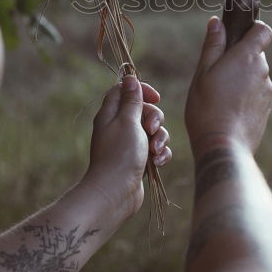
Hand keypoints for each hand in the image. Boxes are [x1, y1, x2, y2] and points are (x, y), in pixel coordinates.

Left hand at [82, 78, 171, 220]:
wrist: (115, 192)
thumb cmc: (120, 154)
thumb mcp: (128, 121)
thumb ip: (132, 100)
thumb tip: (130, 78)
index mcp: (111, 114)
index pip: (125, 91)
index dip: (142, 91)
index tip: (155, 97)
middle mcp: (119, 127)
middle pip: (144, 110)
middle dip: (155, 118)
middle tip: (151, 129)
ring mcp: (129, 144)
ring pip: (153, 131)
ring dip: (160, 139)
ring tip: (155, 151)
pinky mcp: (139, 159)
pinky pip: (155, 149)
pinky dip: (160, 153)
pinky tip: (158, 162)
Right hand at [185, 16, 271, 153]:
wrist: (223, 146)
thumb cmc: (207, 107)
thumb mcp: (203, 73)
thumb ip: (213, 45)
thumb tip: (217, 22)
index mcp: (247, 57)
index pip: (263, 30)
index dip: (253, 28)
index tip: (237, 35)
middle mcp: (263, 72)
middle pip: (255, 55)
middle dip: (239, 58)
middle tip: (217, 73)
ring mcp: (267, 92)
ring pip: (255, 76)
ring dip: (241, 79)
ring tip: (220, 96)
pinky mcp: (267, 109)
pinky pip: (256, 94)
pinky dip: (245, 97)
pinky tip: (228, 110)